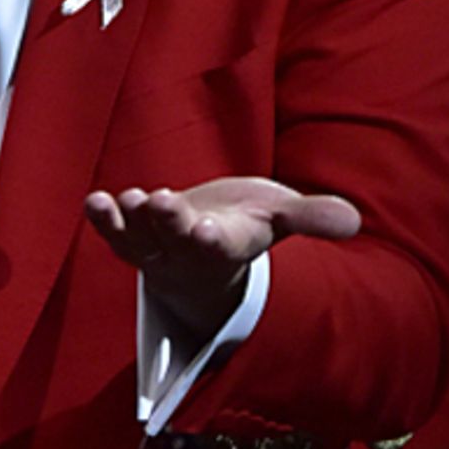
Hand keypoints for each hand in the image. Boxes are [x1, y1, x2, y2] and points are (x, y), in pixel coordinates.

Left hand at [84, 176, 361, 339]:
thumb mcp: (281, 218)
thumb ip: (312, 219)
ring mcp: (157, 247)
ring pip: (142, 239)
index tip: (207, 230)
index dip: (213, 238)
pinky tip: (94, 201)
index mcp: (228, 245)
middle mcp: (189, 250)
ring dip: (132, 220)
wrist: (210, 241)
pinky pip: (115, 232)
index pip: (221, 247)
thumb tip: (354, 221)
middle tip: (161, 201)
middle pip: (178, 240)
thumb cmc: (249, 223)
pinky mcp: (134, 235)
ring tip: (126, 199)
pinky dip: (104, 219)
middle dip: (170, 221)